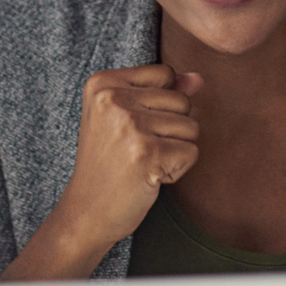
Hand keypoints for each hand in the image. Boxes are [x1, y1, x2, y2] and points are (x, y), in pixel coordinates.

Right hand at [7, 65, 201, 278]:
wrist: (86, 211)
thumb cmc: (109, 163)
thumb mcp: (126, 117)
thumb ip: (163, 91)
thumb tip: (198, 78)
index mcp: (102, 82)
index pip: (166, 74)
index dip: (160, 105)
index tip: (129, 128)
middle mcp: (113, 98)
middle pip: (182, 100)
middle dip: (170, 129)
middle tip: (135, 149)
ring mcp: (129, 124)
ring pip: (191, 126)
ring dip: (175, 150)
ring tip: (142, 163)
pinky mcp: (146, 152)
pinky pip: (191, 152)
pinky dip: (177, 170)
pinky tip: (149, 177)